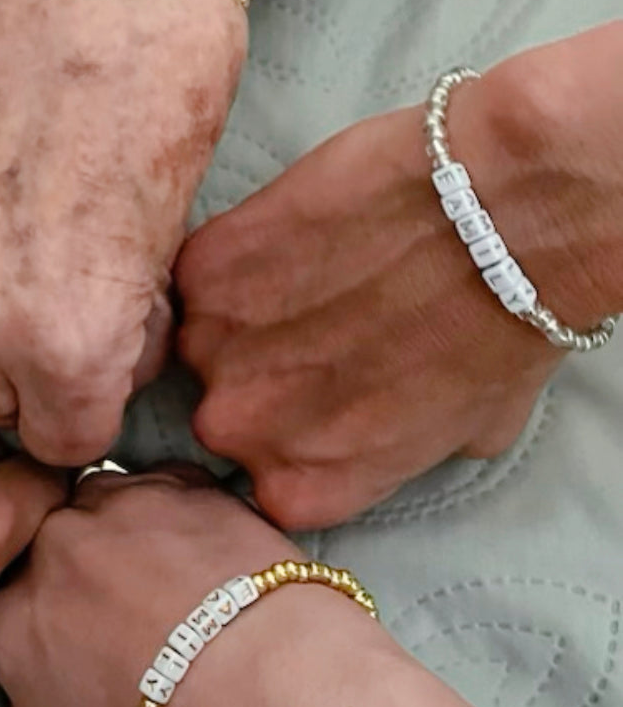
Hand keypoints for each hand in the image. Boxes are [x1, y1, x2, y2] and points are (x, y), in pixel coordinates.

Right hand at [0, 0, 259, 465]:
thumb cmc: (173, 85)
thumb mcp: (173, 235)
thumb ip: (118, 326)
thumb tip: (97, 356)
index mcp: (62, 339)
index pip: (60, 443)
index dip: (93, 406)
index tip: (106, 364)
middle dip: (35, 371)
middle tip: (72, 293)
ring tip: (25, 222)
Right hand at [0, 466, 323, 706]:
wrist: (259, 697)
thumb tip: (27, 698)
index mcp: (7, 616)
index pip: (3, 602)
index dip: (40, 622)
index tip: (71, 642)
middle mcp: (50, 547)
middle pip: (48, 541)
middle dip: (77, 570)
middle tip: (126, 611)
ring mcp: (116, 507)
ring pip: (102, 501)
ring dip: (124, 529)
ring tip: (173, 579)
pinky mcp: (181, 486)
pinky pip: (168, 484)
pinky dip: (181, 510)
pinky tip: (208, 553)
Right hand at [176, 23, 622, 528]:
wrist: (497, 218)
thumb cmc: (503, 328)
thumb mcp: (465, 432)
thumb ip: (393, 450)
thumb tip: (384, 423)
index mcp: (301, 487)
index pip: (267, 476)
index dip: (298, 430)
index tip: (323, 396)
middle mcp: (241, 430)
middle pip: (227, 409)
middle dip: (261, 374)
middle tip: (317, 329)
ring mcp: (211, 346)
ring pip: (206, 336)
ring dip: (241, 314)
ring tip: (307, 275)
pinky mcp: (203, 268)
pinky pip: (203, 270)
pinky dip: (239, 254)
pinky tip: (293, 235)